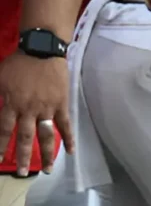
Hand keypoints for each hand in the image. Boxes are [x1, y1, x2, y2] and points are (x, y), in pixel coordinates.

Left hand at [0, 52, 70, 175]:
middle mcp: (29, 110)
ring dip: (47, 153)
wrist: (42, 49)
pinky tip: (71, 151)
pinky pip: (66, 123)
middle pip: (26, 138)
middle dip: (24, 157)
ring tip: (48, 169)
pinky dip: (69, 137)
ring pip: (47, 135)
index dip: (2, 146)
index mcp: (12, 104)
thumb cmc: (18, 63)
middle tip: (23, 173)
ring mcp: (47, 108)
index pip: (4, 131)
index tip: (0, 160)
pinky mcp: (62, 104)